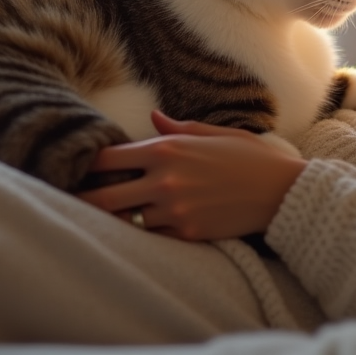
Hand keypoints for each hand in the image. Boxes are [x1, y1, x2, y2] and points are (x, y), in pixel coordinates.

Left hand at [75, 110, 307, 240]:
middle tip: (72, 200)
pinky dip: (142, 231)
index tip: (76, 167)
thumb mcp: (215, 133)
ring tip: (100, 217)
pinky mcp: (187, 233)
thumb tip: (153, 119)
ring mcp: (175, 210)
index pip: (107, 158)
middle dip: (83, 199)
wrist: (283, 190)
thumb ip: (178, 129)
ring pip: (123, 220)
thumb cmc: (250, 157)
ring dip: (113, 218)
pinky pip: (151, 236)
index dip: (86, 164)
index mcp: (168, 150)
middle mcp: (165, 180)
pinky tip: (136, 227)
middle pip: (102, 196)